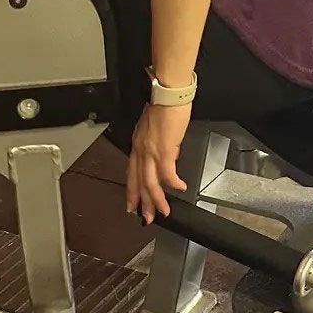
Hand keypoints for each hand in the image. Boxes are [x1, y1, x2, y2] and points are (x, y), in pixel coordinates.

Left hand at [127, 101, 190, 223]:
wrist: (168, 94)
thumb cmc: (164, 105)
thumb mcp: (154, 128)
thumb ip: (157, 143)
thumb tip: (166, 153)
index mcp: (138, 145)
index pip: (132, 173)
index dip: (132, 190)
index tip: (132, 204)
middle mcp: (141, 150)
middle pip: (139, 182)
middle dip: (142, 203)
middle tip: (145, 218)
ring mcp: (151, 151)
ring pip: (150, 183)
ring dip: (157, 200)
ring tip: (163, 212)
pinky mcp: (164, 150)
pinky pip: (168, 173)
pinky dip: (174, 184)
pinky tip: (180, 188)